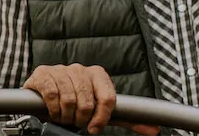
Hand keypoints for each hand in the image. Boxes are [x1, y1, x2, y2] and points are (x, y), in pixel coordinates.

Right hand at [23, 64, 157, 134]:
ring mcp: (62, 69)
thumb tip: (155, 130)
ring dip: (65, 116)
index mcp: (99, 74)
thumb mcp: (103, 111)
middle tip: (75, 121)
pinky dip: (52, 110)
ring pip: (70, 100)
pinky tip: (52, 111)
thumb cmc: (77, 103)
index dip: (101, 118)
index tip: (94, 128)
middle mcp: (81, 69)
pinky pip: (53, 95)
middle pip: (88, 103)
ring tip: (64, 116)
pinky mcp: (44, 73)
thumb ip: (128, 119)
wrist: (43, 96)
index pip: (108, 98)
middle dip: (80, 119)